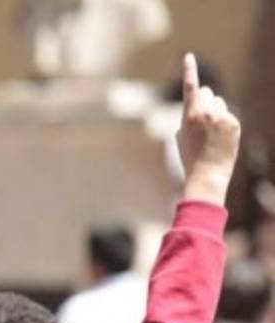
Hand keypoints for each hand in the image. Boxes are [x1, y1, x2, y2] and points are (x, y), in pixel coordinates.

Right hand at [177, 52, 240, 206]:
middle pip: (207, 93)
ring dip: (215, 112)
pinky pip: (228, 115)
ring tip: (210, 133)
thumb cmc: (189, 156)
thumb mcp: (182, 134)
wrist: (208, 173)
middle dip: (203, 100)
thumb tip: (204, 102)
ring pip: (219, 103)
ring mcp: (223, 117)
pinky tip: (220, 138)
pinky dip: (224, 123)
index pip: (190, 86)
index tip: (189, 56)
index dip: (189, 70)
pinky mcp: (235, 123)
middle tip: (200, 118)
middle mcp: (208, 112)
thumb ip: (190, 114)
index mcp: (190, 114)